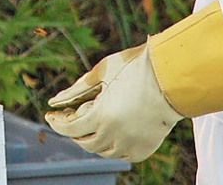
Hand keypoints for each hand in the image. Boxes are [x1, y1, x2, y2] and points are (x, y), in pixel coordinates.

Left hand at [44, 43, 182, 162]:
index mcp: (101, 116)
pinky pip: (122, 154)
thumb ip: (79, 87)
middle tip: (70, 119)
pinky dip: (113, 146)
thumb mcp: (103, 71)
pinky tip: (111, 132)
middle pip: (85, 143)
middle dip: (74, 132)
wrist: (172, 76)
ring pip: (103, 152)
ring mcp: (131, 145)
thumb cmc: (136, 68)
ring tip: (91, 124)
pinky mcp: (144, 149)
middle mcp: (115, 136)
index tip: (50, 116)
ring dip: (93, 140)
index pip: (70, 129)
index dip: (57, 123)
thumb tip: (57, 98)